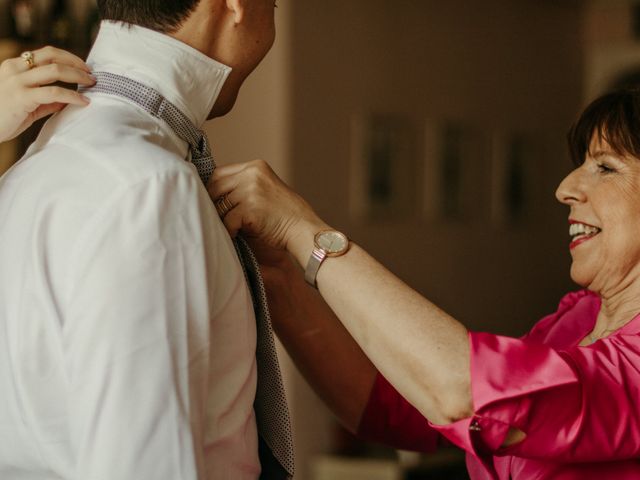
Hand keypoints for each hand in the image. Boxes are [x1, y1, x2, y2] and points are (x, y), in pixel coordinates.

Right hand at [0, 46, 95, 142]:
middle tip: (92, 75)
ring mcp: (17, 81)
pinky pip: (53, 92)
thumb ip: (45, 100)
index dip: (68, 58)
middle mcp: (15, 69)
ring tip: (91, 84)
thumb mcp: (25, 104)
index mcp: (14, 66)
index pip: (46, 53)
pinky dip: (72, 96)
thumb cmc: (2, 117)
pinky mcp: (21, 97)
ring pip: (55, 70)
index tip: (83, 67)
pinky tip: (83, 101)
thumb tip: (67, 101)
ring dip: (78, 76)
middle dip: (76, 64)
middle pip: (52, 56)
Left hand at [208, 159, 326, 252]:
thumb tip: (214, 193)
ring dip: (222, 219)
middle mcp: (252, 174)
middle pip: (215, 186)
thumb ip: (245, 185)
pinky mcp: (250, 208)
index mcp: (256, 166)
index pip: (219, 173)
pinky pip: (227, 221)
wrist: (304, 230)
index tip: (214, 203)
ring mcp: (251, 190)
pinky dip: (230, 231)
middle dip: (213, 204)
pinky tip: (238, 235)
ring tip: (232, 228)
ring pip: (220, 206)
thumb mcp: (267, 189)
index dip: (213, 189)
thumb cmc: (287, 216)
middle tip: (217, 218)